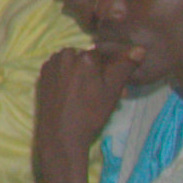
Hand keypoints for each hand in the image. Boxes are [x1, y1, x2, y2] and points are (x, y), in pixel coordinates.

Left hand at [34, 45, 140, 182]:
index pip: (106, 55)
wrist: (61, 133)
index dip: (113, 70)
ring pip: (75, 65)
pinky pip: (62, 72)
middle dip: (98, 74)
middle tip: (104, 95)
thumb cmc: (90, 113)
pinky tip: (75, 96)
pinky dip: (69, 79)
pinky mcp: (43, 75)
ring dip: (84, 76)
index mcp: (84, 56)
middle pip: (89, 60)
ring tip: (91, 97)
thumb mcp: (113, 90)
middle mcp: (65, 55)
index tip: (116, 86)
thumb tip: (139, 49)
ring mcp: (51, 65)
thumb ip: (125, 66)